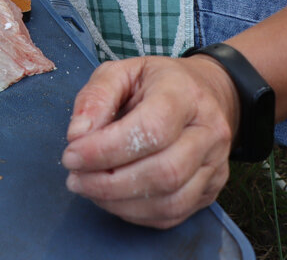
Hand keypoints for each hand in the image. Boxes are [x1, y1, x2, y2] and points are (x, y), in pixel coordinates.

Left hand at [61, 55, 239, 228]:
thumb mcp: (120, 72)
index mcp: (184, 94)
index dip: (106, 149)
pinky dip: (135, 213)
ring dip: (119, 201)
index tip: (71, 154)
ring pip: (171, 200)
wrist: (201, 93)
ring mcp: (216, 165)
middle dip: (109, 182)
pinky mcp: (211, 191)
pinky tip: (110, 198)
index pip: (151, 129)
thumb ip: (96, 96)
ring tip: (87, 188)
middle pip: (164, 171)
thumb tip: (78, 134)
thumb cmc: (155, 83)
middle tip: (75, 177)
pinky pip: (173, 214)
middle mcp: (208, 132)